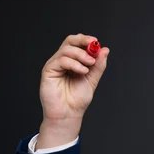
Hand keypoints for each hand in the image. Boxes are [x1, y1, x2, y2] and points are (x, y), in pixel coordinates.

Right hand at [37, 33, 109, 147]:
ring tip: (90, 65)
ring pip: (66, 50)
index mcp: (73, 61)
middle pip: (69, 41)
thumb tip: (105, 50)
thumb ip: (98, 66)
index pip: (77, 44)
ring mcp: (55, 65)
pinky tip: (83, 71)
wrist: (69, 113)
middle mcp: (63, 61)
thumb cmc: (78, 99)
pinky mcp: (49, 71)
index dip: (86, 40)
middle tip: (93, 45)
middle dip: (82, 41)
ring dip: (81, 55)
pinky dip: (74, 63)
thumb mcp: (92, 79)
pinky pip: (61, 60)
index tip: (96, 42)